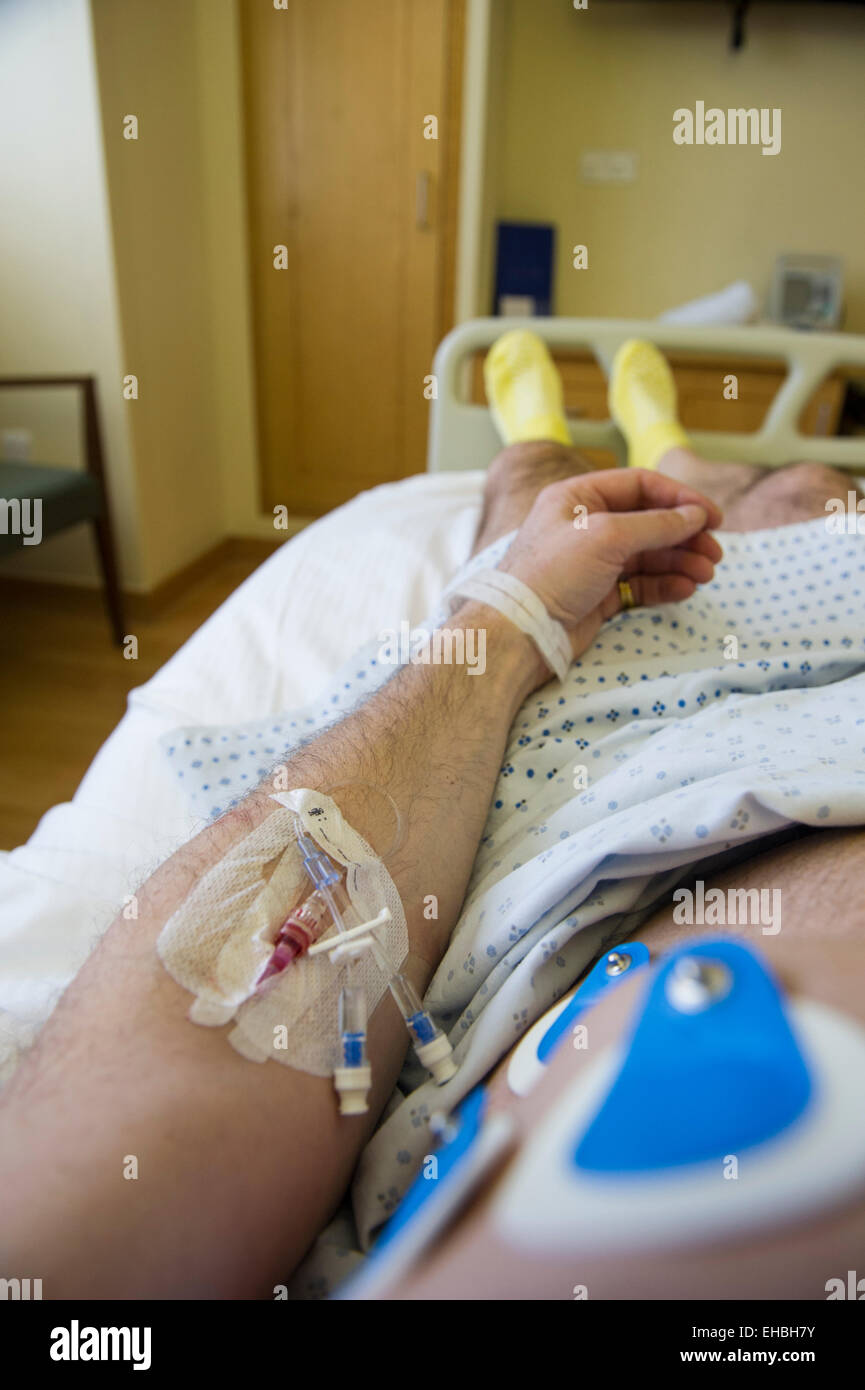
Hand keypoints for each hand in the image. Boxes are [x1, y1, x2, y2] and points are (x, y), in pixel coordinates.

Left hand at [497, 468, 723, 662]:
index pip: (640, 485)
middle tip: (715, 554)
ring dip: (679, 562)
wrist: (521, 631)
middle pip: (648, 521)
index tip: (712, 517)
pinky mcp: (597, 594)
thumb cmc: (551, 574)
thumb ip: (655, 524)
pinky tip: (685, 589)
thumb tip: (694, 516)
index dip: (680, 498)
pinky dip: (664, 585)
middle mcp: (585, 525)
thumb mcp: (607, 536)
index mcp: (578, 497)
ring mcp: (592, 561)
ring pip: (647, 555)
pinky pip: (639, 584)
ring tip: (705, 575)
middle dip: (684, 536)